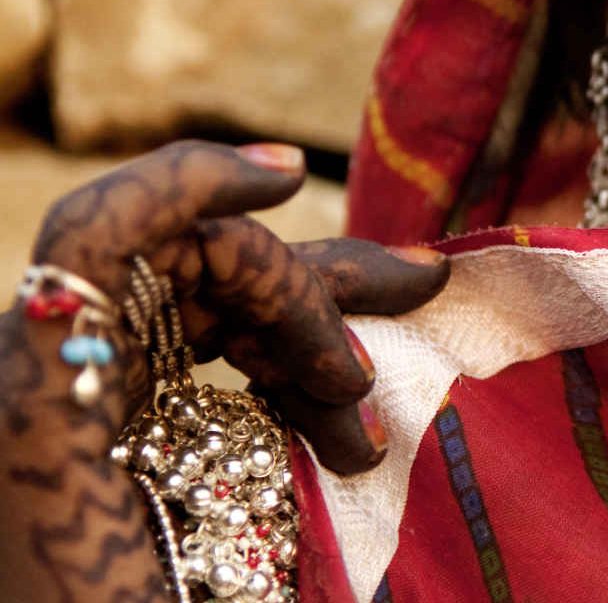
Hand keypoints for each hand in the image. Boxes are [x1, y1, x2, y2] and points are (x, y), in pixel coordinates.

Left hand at [1, 139, 449, 600]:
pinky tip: (331, 407)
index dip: (192, 184)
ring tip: (371, 425)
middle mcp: (63, 374)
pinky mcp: (117, 427)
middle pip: (192, 266)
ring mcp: (94, 397)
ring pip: (213, 312)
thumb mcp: (162, 583)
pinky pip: (203, 359)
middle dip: (311, 282)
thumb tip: (361, 448)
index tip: (291, 183)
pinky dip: (279, 367)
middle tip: (421, 287)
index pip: (98, 235)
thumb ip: (243, 486)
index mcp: (47, 399)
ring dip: (311, 340)